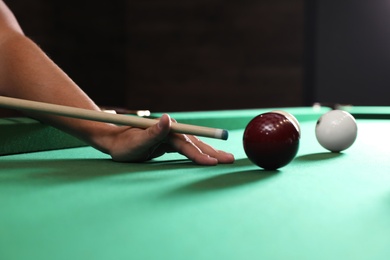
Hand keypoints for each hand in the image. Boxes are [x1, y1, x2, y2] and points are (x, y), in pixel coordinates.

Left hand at [107, 114, 234, 164]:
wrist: (114, 141)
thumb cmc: (123, 145)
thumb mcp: (136, 142)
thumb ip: (153, 132)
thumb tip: (169, 118)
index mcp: (166, 130)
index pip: (187, 143)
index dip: (201, 152)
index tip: (213, 162)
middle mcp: (171, 130)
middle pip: (195, 142)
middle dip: (213, 151)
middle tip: (230, 160)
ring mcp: (171, 136)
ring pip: (194, 145)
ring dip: (210, 152)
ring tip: (225, 159)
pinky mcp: (169, 142)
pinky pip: (187, 148)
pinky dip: (199, 153)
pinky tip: (208, 157)